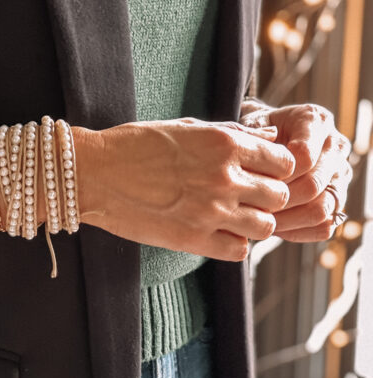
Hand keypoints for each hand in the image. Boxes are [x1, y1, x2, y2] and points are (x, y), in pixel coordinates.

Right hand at [73, 117, 295, 260]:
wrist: (93, 174)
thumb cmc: (136, 145)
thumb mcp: (187, 127)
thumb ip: (232, 133)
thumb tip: (270, 135)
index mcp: (224, 143)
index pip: (284, 162)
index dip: (276, 169)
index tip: (260, 173)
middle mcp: (224, 177)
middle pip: (280, 196)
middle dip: (268, 198)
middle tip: (248, 198)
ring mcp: (210, 211)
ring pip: (265, 227)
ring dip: (253, 224)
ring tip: (233, 218)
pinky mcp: (192, 239)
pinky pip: (238, 251)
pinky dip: (233, 245)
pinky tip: (216, 234)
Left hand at [240, 99, 351, 241]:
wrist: (264, 144)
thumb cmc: (255, 134)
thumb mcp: (250, 125)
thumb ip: (254, 135)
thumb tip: (263, 151)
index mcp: (316, 122)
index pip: (304, 157)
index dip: (276, 176)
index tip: (251, 182)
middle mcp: (335, 148)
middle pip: (313, 185)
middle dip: (278, 201)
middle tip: (250, 209)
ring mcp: (339, 177)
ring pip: (322, 209)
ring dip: (288, 220)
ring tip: (260, 220)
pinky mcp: (336, 202)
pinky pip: (324, 227)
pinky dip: (298, 232)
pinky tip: (274, 228)